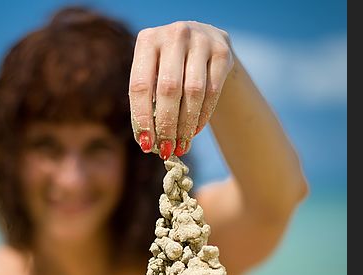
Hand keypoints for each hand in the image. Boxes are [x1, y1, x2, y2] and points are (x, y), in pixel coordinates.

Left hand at [129, 21, 233, 158]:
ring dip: (186, 125)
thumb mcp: (153, 75)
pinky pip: (212, 92)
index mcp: (147, 40)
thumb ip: (148, 102)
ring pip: (193, 92)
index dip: (142, 118)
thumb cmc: (169, 68)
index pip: (140, 86)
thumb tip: (148, 142)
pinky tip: (194, 132)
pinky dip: (202, 117)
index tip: (146, 145)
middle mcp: (174, 35)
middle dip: (167, 125)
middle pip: (169, 89)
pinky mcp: (222, 52)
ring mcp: (200, 41)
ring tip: (181, 146)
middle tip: (167, 150)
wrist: (203, 43)